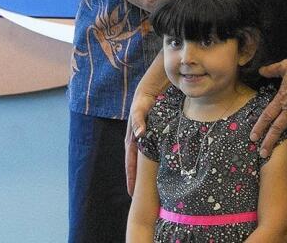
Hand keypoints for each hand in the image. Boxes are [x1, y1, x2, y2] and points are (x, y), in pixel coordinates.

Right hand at [125, 76, 167, 195]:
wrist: (149, 90)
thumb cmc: (145, 100)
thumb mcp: (141, 109)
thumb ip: (139, 121)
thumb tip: (139, 134)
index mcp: (132, 139)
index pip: (130, 163)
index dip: (131, 178)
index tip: (132, 193)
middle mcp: (135, 141)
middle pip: (134, 166)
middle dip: (135, 181)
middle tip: (138, 197)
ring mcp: (141, 139)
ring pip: (141, 161)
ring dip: (142, 174)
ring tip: (146, 189)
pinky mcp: (148, 135)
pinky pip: (148, 153)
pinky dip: (150, 164)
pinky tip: (155, 171)